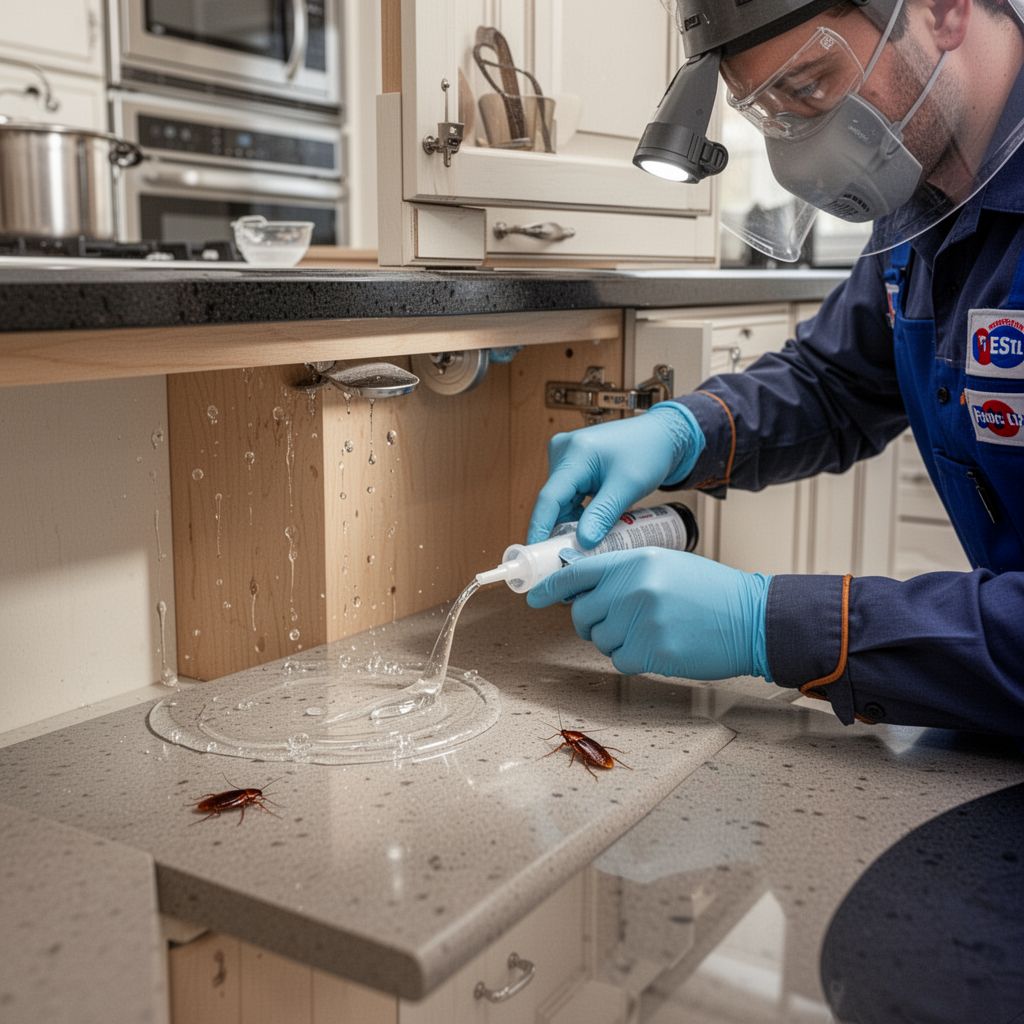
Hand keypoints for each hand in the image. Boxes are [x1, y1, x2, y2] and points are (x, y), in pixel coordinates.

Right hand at [527, 402, 703, 547]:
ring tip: (589, 540)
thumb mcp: (627, 486)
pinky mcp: (572, 463)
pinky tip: (591, 524)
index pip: (549, 497)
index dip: (540, 528)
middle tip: (571, 556)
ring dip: (572, 522)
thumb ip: (602, 515)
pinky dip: (578, 513)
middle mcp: (564, 450)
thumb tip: (583, 542)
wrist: (660, 435)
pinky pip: (568, 496)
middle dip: (560, 529)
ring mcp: (566, 456)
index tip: (535, 555)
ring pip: (561, 501)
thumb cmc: (648, 451)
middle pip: (553, 501)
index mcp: (576, 453)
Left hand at [527, 548, 771, 680]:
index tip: (534, 597)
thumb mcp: (663, 565)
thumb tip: (577, 576)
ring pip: (600, 640)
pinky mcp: (652, 651)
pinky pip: (619, 661)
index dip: (551, 587)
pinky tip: (658, 647)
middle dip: (593, 622)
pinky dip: (633, 659)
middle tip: (619, 622)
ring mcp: (642, 620)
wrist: (752, 617)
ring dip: (618, 641)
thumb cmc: (710, 592)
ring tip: (651, 630)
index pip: (577, 572)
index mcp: (635, 561)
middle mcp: (633, 587)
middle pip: (582, 614)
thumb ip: (620, 571)